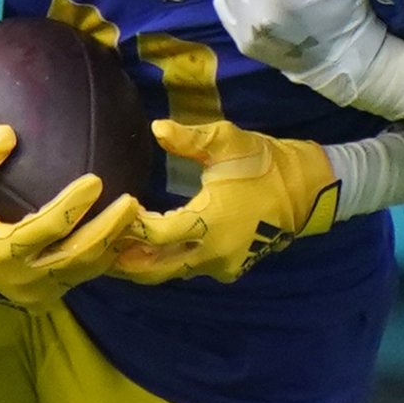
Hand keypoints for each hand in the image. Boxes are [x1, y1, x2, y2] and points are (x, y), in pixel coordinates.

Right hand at [0, 125, 142, 306]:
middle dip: (108, 230)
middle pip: (76, 255)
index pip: (45, 228)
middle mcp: (23, 277)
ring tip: (134, 216)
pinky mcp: (45, 298)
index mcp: (0, 252)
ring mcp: (37, 292)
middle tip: (131, 201)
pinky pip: (80, 277)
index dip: (73, 206)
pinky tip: (120, 233)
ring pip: (84, 270)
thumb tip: (6, 130)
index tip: (96, 180)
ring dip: (110, 244)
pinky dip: (101, 257)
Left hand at [108, 119, 339, 284]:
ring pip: (172, 273)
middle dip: (125, 260)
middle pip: (154, 269)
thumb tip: (156, 129)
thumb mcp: (228, 142)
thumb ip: (189, 139)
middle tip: (97, 247)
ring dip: (145, 263)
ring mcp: (223, 266)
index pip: (154, 234)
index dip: (129, 224)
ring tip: (116, 250)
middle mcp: (213, 253)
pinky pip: (191, 270)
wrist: (306, 189)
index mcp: (210, 222)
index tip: (119, 205)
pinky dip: (170, 262)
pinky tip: (152, 250)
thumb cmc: (264, 162)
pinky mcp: (231, 269)